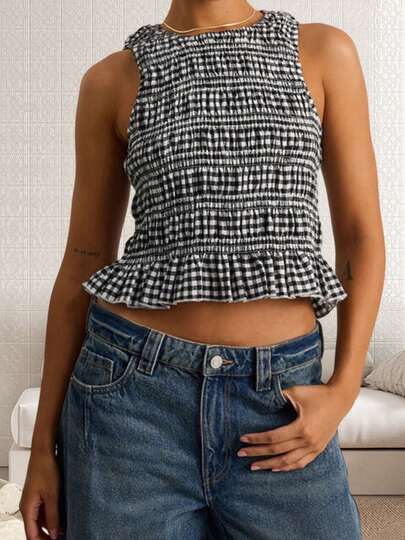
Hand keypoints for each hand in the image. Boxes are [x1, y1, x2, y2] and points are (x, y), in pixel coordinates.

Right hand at [19, 449, 62, 538]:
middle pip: (35, 530)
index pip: (32, 535)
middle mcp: (27, 506)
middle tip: (63, 536)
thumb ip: (53, 516)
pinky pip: (42, 511)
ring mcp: (32, 500)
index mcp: (27, 509)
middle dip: (48, 536)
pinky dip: (50, 516)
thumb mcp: (52, 495)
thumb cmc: (45, 468)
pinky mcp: (38, 494)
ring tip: (64, 529)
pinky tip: (61, 517)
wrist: (43, 452)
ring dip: (50, 526)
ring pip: (39, 520)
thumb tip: (55, 533)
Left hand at [238, 383, 353, 471]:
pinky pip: (301, 463)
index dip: (256, 439)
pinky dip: (287, 467)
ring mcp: (314, 447)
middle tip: (241, 454)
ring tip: (254, 466)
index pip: (273, 437)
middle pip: (277, 451)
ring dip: (269, 465)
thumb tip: (259, 399)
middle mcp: (308, 441)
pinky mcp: (318, 449)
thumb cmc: (316, 393)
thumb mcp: (295, 392)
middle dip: (257, 453)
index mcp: (301, 427)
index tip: (242, 440)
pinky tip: (275, 468)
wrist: (340, 399)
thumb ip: (278, 397)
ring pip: (288, 461)